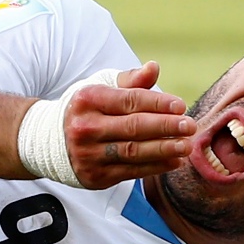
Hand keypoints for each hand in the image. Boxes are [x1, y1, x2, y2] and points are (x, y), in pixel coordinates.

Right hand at [64, 62, 195, 188]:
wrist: (53, 141)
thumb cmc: (87, 110)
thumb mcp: (102, 88)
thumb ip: (130, 80)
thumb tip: (154, 67)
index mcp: (88, 99)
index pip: (129, 100)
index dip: (158, 103)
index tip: (181, 106)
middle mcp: (85, 127)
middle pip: (134, 127)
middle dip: (166, 127)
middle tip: (190, 126)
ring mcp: (89, 154)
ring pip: (134, 152)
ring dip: (165, 149)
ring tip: (187, 146)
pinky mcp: (96, 176)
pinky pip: (131, 171)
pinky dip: (156, 167)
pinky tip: (174, 161)